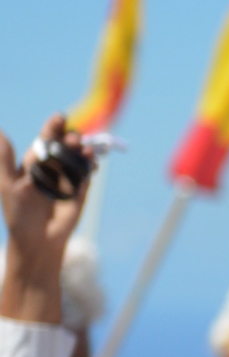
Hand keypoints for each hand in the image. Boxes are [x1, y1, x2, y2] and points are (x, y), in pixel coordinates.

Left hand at [0, 116, 93, 323]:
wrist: (38, 240)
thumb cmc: (18, 213)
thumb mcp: (7, 183)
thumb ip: (5, 158)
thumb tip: (0, 131)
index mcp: (34, 164)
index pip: (45, 140)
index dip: (52, 128)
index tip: (60, 117)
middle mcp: (52, 169)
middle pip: (64, 147)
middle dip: (70, 139)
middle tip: (73, 137)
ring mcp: (68, 179)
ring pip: (77, 159)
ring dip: (82, 151)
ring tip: (83, 147)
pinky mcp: (80, 192)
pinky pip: (87, 175)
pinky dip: (90, 166)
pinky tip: (92, 161)